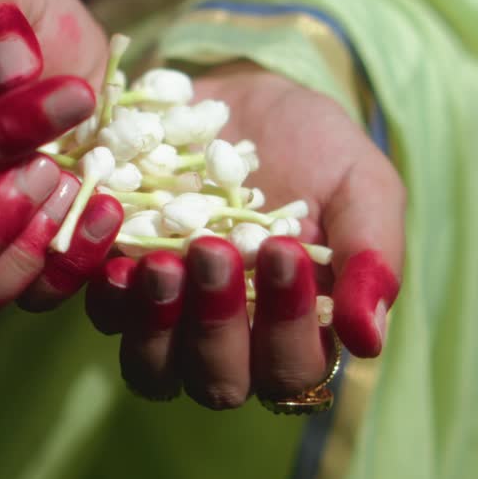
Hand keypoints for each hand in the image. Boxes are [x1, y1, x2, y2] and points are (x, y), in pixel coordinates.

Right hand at [0, 0, 123, 323]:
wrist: (70, 71)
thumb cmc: (27, 28)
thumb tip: (5, 70)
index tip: (74, 95)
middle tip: (48, 177)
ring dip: (25, 261)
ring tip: (80, 192)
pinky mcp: (14, 268)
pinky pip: (27, 302)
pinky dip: (72, 271)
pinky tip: (111, 215)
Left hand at [85, 62, 403, 406]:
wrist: (243, 96)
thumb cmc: (315, 147)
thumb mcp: (361, 186)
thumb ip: (373, 257)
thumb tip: (368, 342)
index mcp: (294, 332)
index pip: (290, 370)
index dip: (286, 328)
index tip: (285, 250)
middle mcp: (229, 341)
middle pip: (217, 383)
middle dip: (217, 326)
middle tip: (214, 251)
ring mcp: (167, 318)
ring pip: (152, 367)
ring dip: (156, 324)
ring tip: (163, 263)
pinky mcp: (116, 283)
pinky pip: (104, 316)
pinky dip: (109, 296)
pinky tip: (118, 257)